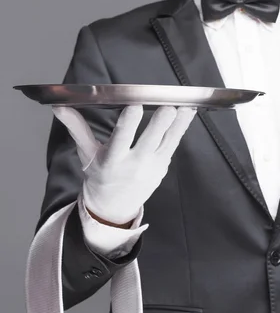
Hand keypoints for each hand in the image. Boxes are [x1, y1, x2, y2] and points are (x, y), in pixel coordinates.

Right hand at [52, 105, 196, 224]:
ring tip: (186, 107)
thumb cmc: (99, 175)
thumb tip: (59, 106)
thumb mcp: (86, 153)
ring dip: (177, 125)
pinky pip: (173, 145)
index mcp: (112, 161)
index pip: (120, 140)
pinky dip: (180, 129)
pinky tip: (187, 114)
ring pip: (167, 143)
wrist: (114, 206)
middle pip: (148, 142)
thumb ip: (77, 128)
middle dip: (159, 125)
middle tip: (168, 108)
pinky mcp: (163, 167)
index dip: (128, 124)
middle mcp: (134, 165)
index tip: (134, 106)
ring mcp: (151, 167)